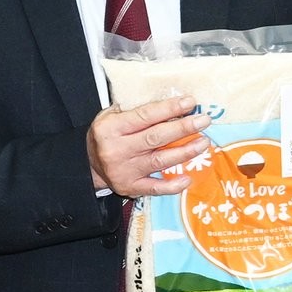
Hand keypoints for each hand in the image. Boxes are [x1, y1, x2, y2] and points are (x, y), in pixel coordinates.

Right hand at [87, 96, 210, 196]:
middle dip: (183, 128)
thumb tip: (170, 104)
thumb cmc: (106, 136)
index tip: (190, 102)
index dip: (169, 109)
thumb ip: (134, 110)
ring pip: (160, 161)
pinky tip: (188, 178)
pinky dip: (172, 185)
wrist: (87, 165)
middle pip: (156, 138)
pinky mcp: (131, 188)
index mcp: (111, 128)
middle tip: (204, 120)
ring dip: (185, 152)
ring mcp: (125, 171)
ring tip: (203, 143)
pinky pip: (155, 188)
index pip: (145, 116)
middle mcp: (118, 150)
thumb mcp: (110, 116)